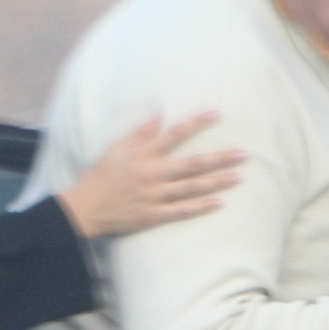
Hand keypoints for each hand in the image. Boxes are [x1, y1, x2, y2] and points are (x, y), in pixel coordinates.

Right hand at [53, 112, 242, 239]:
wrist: (85, 208)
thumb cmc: (100, 176)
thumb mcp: (116, 149)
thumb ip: (140, 133)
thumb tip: (159, 115)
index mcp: (144, 155)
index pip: (175, 134)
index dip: (196, 123)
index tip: (217, 114)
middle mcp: (152, 174)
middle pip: (192, 164)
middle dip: (219, 158)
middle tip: (243, 154)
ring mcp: (154, 196)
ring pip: (192, 188)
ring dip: (217, 182)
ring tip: (238, 177)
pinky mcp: (152, 215)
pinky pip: (181, 211)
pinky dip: (200, 207)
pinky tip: (219, 204)